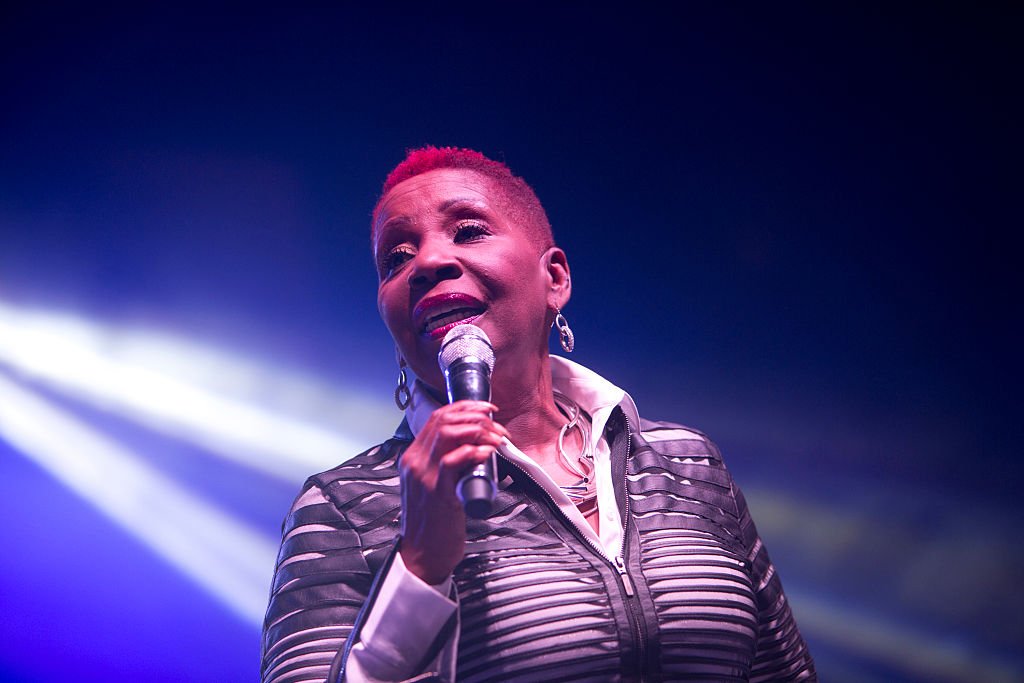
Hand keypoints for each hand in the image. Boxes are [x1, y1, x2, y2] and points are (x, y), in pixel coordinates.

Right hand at [398, 400, 508, 584]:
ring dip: (478, 430)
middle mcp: (415, 463)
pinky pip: (453, 461)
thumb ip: (448, 465)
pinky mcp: (437, 493)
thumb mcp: (435, 485)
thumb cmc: (434, 523)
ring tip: (496, 437)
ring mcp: (424, 477)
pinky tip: (488, 452)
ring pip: (447, 434)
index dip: (464, 407)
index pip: (437, 418)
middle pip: (443, 421)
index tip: (485, 409)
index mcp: (413, 458)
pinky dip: (473, 451)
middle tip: (496, 424)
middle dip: (475, 415)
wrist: (423, 555)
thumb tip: (478, 448)